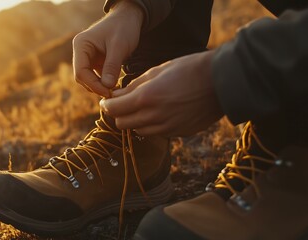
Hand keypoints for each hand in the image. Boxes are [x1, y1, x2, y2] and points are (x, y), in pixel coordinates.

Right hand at [72, 1, 143, 97]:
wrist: (129, 18)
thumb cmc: (123, 28)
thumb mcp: (119, 47)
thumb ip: (112, 66)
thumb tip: (106, 87)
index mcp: (81, 45)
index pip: (80, 72)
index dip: (93, 85)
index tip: (108, 92)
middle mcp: (81, 52)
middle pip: (82, 77)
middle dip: (96, 87)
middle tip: (113, 94)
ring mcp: (87, 57)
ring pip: (88, 79)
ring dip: (100, 87)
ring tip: (115, 91)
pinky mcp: (95, 62)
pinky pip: (96, 77)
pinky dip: (104, 83)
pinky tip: (114, 87)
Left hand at [100, 50, 223, 136]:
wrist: (221, 82)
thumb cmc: (188, 70)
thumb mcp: (157, 71)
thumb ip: (133, 86)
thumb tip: (116, 96)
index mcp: (146, 98)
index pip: (114, 110)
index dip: (108, 105)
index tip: (109, 100)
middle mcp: (154, 117)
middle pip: (122, 124)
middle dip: (119, 113)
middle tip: (124, 103)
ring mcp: (167, 128)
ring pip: (138, 130)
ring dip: (135, 120)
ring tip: (145, 106)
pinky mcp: (178, 133)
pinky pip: (156, 133)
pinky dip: (152, 125)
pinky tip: (162, 112)